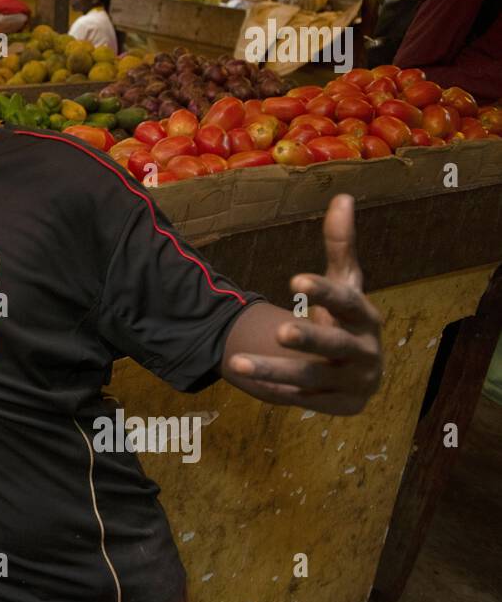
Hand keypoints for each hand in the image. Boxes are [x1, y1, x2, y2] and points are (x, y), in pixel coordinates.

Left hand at [225, 194, 383, 415]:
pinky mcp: (341, 405)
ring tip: (236, 362)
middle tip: (279, 330)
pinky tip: (250, 383)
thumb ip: (340, 245)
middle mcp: (364, 349)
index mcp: (364, 315)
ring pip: (311, 377)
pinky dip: (280, 392)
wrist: (360, 368)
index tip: (295, 279)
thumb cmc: (345, 317)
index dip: (324, 291)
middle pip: (335, 345)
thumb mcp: (344, 282)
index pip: (347, 301)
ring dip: (274, 370)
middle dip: (309, 338)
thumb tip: (343, 197)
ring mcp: (354, 380)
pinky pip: (307, 399)